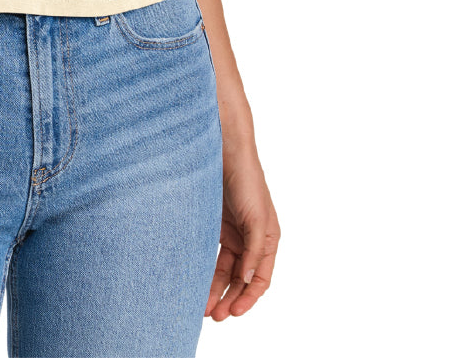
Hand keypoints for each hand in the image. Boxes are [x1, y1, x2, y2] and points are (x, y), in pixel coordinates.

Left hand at [206, 145, 279, 319]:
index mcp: (268, 240)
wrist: (225, 151)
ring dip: (215, 288)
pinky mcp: (216, 225)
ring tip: (203, 307)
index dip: (248, 298)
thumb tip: (247, 281)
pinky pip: (213, 254)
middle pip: (241, 278)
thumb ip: (254, 251)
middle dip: (229, 298)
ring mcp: (234, 233)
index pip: (260, 279)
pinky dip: (207, 269)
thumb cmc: (247, 181)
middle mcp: (252, 240)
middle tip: (213, 315)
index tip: (233, 313)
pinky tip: (197, 281)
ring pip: (225, 270)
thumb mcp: (256, 219)